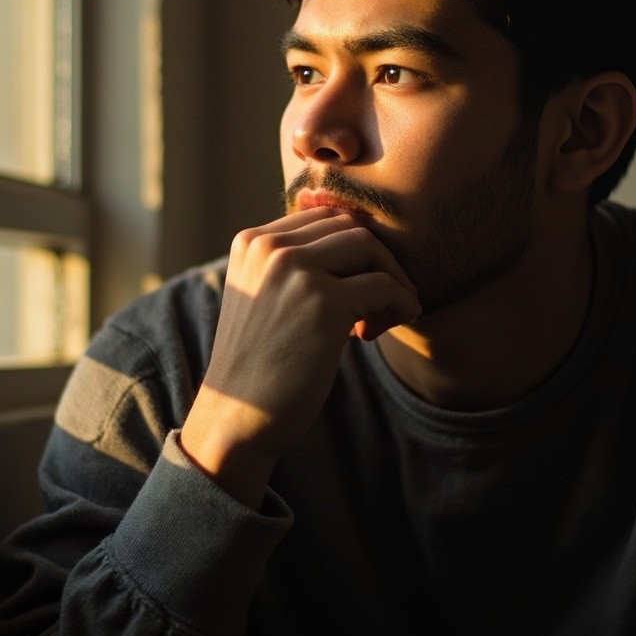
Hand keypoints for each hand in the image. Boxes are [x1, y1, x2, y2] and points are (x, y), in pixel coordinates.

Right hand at [180, 207, 419, 507]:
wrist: (236, 418)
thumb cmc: (259, 363)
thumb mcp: (264, 296)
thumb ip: (296, 264)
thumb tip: (364, 241)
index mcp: (252, 241)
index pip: (323, 217)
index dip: (350, 250)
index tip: (353, 290)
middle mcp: (270, 247)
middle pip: (349, 226)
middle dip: (374, 260)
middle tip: (375, 305)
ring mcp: (295, 270)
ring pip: (370, 246)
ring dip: (390, 278)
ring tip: (380, 318)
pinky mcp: (323, 303)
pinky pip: (384, 286)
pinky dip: (399, 303)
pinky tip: (381, 330)